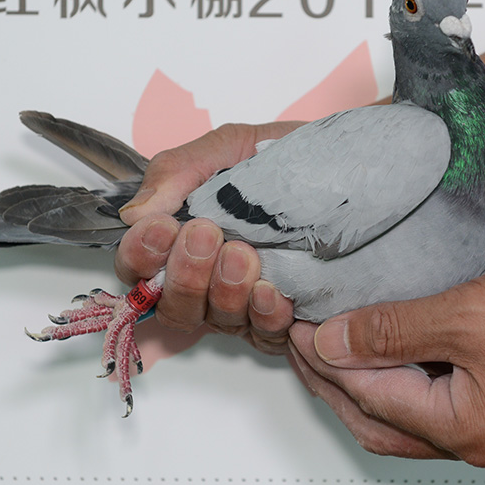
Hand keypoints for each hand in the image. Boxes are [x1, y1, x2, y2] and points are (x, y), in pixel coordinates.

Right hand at [115, 121, 301, 352]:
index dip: (141, 256)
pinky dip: (265, 317)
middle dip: (185, 274)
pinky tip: (275, 293)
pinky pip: (265, 336)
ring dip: (225, 292)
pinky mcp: (283, 318)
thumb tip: (136, 213)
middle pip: (173, 306)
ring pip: (216, 322)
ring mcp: (244, 304)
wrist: (348, 163)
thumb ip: (180, 171)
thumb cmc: (285, 157)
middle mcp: (208, 280)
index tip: (161, 228)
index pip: (139, 268)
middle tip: (206, 234)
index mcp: (183, 240)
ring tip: (245, 255)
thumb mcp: (230, 148)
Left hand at [287, 251, 484, 465]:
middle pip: (378, 419)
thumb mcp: (464, 314)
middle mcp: (475, 439)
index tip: (295, 327)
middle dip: (332, 381)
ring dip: (362, 379)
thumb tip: (332, 342)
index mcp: (464, 430)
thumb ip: (390, 331)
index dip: (325, 361)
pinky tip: (381, 343)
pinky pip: (430, 395)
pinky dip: (397, 372)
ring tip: (329, 342)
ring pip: (402, 411)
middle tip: (299, 340)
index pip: (368, 398)